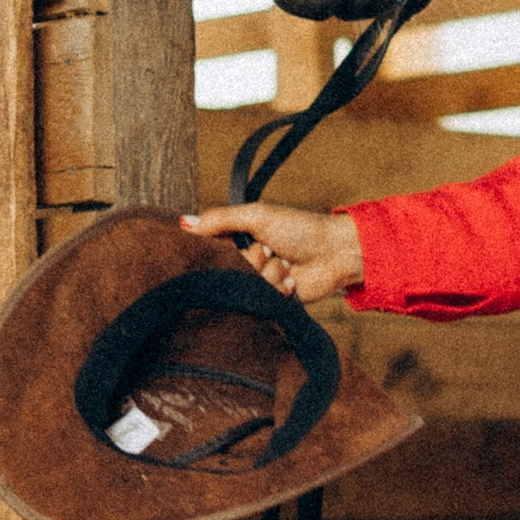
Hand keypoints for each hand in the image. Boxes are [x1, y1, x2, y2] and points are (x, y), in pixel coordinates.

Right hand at [181, 201, 364, 302]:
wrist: (335, 253)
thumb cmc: (300, 228)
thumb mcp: (257, 216)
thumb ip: (220, 220)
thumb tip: (183, 222)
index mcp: (239, 240)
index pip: (211, 250)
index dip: (216, 251)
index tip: (231, 246)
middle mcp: (246, 263)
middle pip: (229, 272)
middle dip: (251, 261)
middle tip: (269, 251)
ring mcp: (259, 283)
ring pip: (248, 287)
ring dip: (270, 275)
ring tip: (286, 264)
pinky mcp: (273, 302)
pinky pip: (264, 302)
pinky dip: (280, 290)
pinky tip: (292, 280)